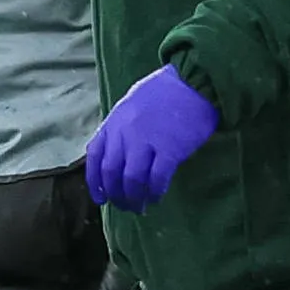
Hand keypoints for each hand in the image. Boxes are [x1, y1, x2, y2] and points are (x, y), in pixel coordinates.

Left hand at [85, 67, 221, 209]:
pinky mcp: (169, 149)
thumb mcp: (132, 103)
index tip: (100, 197)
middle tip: (124, 206)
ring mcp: (146, 141)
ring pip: (132, 181)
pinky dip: (154, 193)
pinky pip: (156, 179)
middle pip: (112, 173)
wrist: (194, 82)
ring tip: (140, 207)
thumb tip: (117, 155)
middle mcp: (125, 132)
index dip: (94, 182)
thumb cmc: (165, 91)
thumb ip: (121, 127)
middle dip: (116, 195)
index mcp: (114, 121)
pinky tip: (156, 197)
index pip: (95, 156)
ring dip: (134, 199)